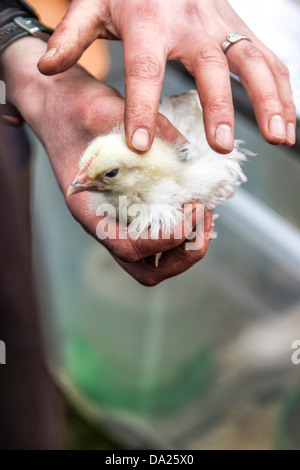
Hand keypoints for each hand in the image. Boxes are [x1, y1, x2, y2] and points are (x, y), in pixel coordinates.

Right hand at [2, 38, 211, 284]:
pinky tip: (193, 201)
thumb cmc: (70, 108)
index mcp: (89, 208)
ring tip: (203, 212)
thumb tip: (189, 153)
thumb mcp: (103, 108)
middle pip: (146, 269)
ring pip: (154, 261)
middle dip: (183, 253)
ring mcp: (118, 218)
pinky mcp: (130, 208)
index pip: (128, 249)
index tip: (191, 210)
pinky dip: (182, 231)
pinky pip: (158, 237)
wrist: (56, 106)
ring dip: (185, 246)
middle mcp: (105, 222)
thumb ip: (143, 126)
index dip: (164, 241)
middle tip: (203, 215)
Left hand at [37, 0, 295, 153]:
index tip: (140, 144)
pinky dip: (283, 90)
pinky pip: (269, 59)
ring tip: (279, 138)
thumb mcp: (93, 3)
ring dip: (272, 101)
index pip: (145, 69)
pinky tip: (289, 121)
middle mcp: (193, 22)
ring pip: (255, 62)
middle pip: (211, 67)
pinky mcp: (240, 30)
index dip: (142, 107)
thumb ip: (71, 35)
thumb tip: (47, 65)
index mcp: (150, 20)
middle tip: (222, 145)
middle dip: (219, 108)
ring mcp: (222, 24)